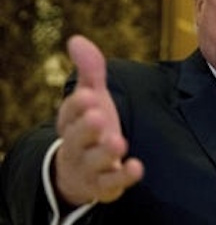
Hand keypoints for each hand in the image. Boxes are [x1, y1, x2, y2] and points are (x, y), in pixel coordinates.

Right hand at [54, 35, 143, 206]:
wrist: (80, 171)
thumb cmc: (89, 127)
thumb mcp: (91, 98)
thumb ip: (90, 71)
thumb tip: (77, 39)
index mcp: (70, 121)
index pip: (70, 111)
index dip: (78, 104)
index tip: (90, 94)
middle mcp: (76, 144)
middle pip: (77, 137)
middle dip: (87, 127)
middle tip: (99, 116)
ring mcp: (89, 166)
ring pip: (93, 161)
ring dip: (105, 152)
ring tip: (118, 141)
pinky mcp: (104, 185)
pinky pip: (111, 183)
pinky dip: (123, 176)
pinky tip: (136, 167)